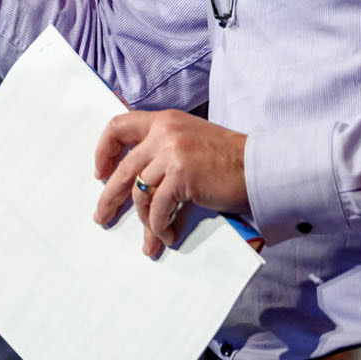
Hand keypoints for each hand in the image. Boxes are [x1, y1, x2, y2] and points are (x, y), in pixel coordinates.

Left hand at [92, 110, 248, 256]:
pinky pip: (158, 209)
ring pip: (140, 192)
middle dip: (109, 196)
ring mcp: (172, 153)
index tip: (101, 173)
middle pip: (124, 168)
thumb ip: (164, 150)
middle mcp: (164, 132)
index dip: (104, 151)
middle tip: (102, 216)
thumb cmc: (229, 159)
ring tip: (150, 239)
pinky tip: (167, 237)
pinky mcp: (181, 176)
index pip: (118, 126)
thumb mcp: (191, 140)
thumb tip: (139, 184)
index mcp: (165, 120)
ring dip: (143, 220)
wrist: (259, 167)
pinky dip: (160, 227)